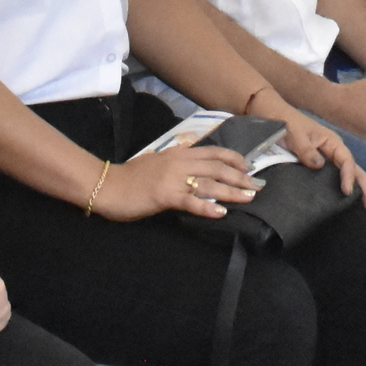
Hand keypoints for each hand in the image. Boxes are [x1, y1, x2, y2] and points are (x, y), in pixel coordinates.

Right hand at [95, 144, 262, 222]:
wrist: (109, 185)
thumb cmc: (132, 177)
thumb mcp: (159, 162)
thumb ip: (178, 163)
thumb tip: (196, 168)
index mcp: (179, 153)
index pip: (213, 152)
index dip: (234, 159)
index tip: (248, 167)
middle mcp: (179, 162)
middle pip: (217, 167)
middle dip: (239, 177)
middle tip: (256, 186)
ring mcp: (173, 178)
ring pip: (209, 183)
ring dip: (231, 191)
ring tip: (248, 198)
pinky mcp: (165, 195)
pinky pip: (191, 201)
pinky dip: (208, 207)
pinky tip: (221, 213)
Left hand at [272, 109, 365, 210]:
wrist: (277, 120)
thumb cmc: (288, 125)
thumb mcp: (297, 137)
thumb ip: (307, 151)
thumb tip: (319, 166)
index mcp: (333, 143)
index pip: (347, 161)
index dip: (349, 176)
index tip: (347, 192)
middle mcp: (335, 153)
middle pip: (355, 171)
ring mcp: (330, 161)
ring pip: (350, 176)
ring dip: (360, 192)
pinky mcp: (322, 169)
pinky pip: (337, 180)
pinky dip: (347, 190)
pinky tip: (350, 204)